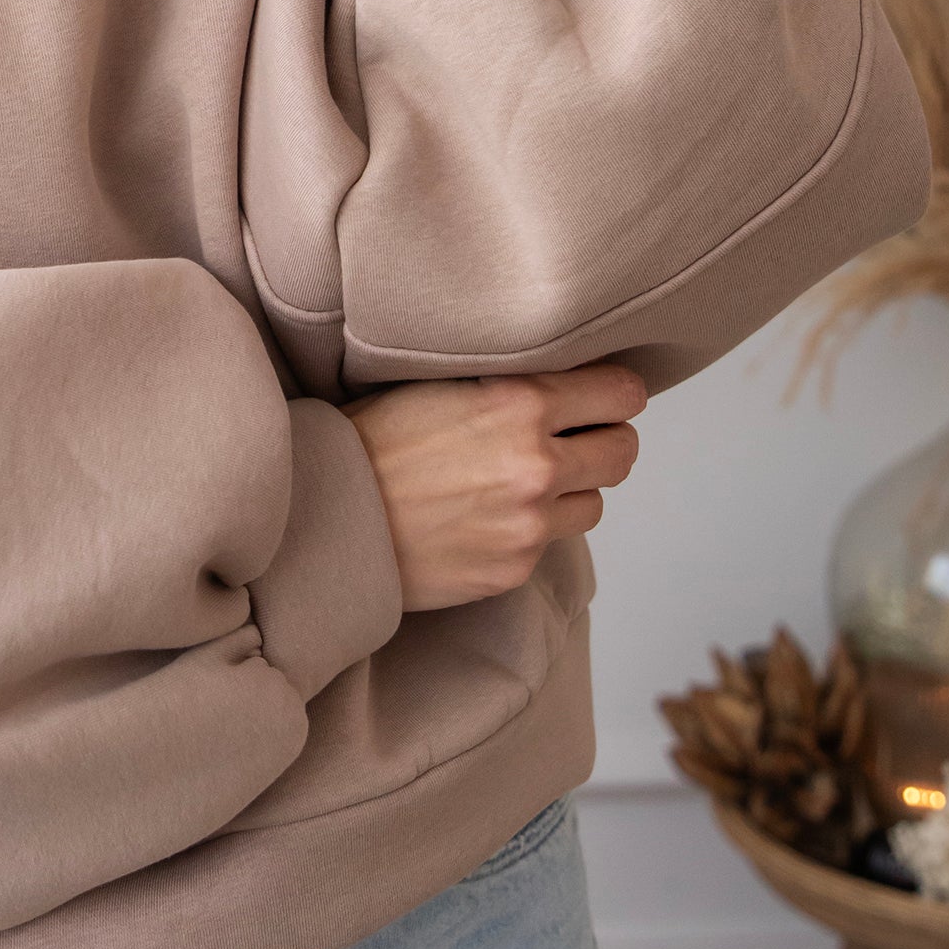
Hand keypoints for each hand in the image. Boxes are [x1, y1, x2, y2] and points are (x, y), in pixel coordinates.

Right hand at [343, 361, 647, 611]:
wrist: (325, 516)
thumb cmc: (370, 441)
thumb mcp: (439, 382)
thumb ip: (509, 382)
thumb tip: (561, 379)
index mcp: (521, 403)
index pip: (623, 394)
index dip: (612, 393)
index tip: (598, 396)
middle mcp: (537, 464)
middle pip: (623, 451)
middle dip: (601, 441)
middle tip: (571, 438)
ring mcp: (529, 525)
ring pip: (594, 503)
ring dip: (570, 491)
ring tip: (522, 483)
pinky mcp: (513, 569)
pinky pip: (550, 544)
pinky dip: (530, 530)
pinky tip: (487, 517)